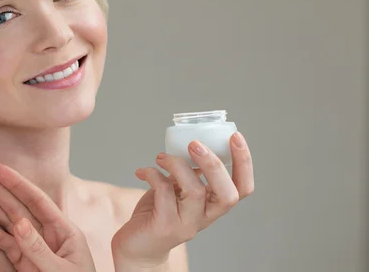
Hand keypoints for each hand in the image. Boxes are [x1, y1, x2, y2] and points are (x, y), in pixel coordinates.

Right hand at [0, 162, 95, 271]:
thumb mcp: (62, 271)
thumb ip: (39, 249)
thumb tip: (19, 223)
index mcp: (65, 231)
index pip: (37, 201)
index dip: (17, 183)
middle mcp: (49, 236)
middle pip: (20, 207)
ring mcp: (36, 249)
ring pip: (10, 223)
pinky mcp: (26, 264)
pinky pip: (8, 247)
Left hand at [111, 132, 253, 269]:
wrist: (137, 246)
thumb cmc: (157, 212)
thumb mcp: (177, 190)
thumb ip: (187, 173)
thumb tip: (190, 144)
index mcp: (212, 205)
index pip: (242, 188)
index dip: (245, 163)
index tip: (235, 137)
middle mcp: (204, 217)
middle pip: (227, 194)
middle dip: (214, 164)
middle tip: (195, 143)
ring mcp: (186, 224)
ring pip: (195, 191)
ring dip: (178, 165)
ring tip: (161, 157)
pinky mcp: (165, 226)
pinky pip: (163, 193)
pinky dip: (153, 175)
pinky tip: (142, 172)